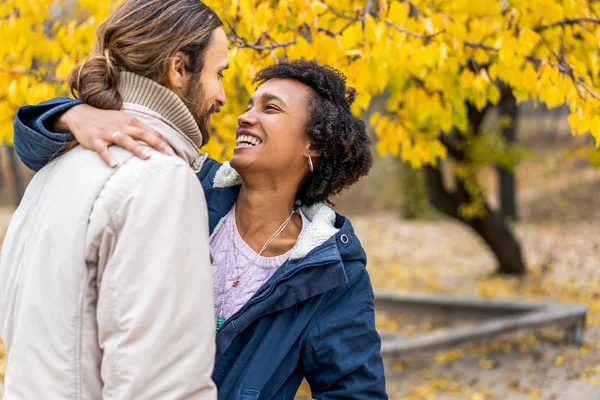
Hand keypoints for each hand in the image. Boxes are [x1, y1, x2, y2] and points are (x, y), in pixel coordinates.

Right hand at [58, 104, 173, 167]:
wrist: (81, 115)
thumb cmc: (108, 120)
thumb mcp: (125, 121)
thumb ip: (140, 130)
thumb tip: (160, 140)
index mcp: (130, 122)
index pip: (150, 131)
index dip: (162, 140)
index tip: (174, 151)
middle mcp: (121, 126)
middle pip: (142, 134)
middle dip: (156, 144)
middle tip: (169, 154)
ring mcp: (108, 133)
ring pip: (124, 140)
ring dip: (136, 149)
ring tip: (147, 157)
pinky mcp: (95, 140)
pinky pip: (102, 149)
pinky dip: (108, 157)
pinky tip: (114, 165)